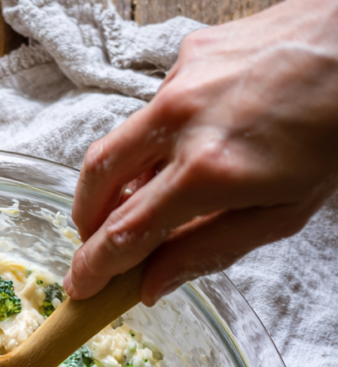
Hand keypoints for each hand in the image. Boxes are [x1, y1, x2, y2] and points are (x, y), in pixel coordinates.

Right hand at [64, 0, 337, 304]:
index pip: (124, 232)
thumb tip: (153, 284)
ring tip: (146, 200)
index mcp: (207, 171)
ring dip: (120, 180)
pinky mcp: (190, 53)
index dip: (93, 266)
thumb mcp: (281, 214)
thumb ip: (208, 251)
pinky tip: (190, 146)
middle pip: (97, 178)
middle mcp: (183, 120)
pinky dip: (158, 140)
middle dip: (85, 220)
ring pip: (122, 140)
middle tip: (96, 244)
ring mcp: (182, 80)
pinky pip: (154, 108)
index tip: (79, 286)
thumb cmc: (334, 132)